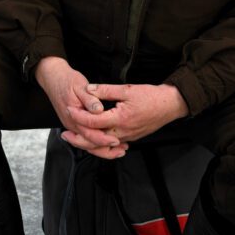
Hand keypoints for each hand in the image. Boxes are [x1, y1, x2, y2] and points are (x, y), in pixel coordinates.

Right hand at [34, 57, 125, 159]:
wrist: (52, 78)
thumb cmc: (67, 81)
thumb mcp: (80, 86)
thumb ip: (89, 99)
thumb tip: (99, 109)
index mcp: (74, 116)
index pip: (89, 134)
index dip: (104, 139)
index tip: (116, 141)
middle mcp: (72, 124)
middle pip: (88, 144)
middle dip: (105, 150)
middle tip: (122, 150)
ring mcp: (72, 125)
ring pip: (87, 143)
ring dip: (102, 149)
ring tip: (119, 150)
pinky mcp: (74, 124)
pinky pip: (85, 138)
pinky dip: (96, 142)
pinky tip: (107, 143)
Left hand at [62, 82, 187, 150]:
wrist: (170, 105)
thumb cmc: (151, 96)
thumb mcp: (127, 89)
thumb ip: (106, 90)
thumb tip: (89, 89)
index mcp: (120, 119)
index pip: (93, 121)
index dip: (79, 115)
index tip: (69, 108)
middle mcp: (122, 132)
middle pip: (95, 140)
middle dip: (78, 138)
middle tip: (64, 134)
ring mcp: (127, 137)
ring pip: (102, 145)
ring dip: (87, 142)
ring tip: (75, 138)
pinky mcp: (130, 137)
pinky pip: (111, 144)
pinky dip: (100, 143)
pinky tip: (93, 139)